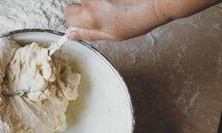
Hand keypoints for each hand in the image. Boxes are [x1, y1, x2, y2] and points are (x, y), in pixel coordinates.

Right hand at [63, 0, 220, 40]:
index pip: (68, 14)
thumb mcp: (112, 34)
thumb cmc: (140, 17)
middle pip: (79, 3)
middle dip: (89, 8)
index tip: (86, 21)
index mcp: (89, 15)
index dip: (77, 19)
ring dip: (101, 1)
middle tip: (107, 13)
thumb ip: (88, 34)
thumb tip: (71, 34)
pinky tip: (120, 0)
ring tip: (118, 4)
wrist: (157, 0)